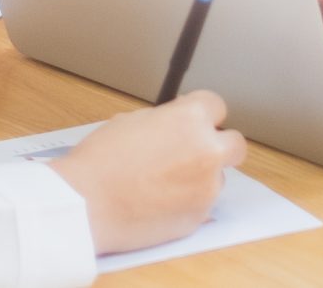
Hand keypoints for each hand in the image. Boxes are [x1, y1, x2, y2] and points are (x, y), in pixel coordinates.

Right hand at [52, 94, 246, 254]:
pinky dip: (187, 202)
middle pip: (235, 143)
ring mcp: (207, 187)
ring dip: (200, 177)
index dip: (202, 114)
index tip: (193, 122)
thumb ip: (165, 121)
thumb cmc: (101, 161)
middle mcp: (207, 151)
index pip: (216, 106)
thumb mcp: (132, 121)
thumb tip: (175, 126)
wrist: (87, 203)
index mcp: (190, 119)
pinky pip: (202, 204)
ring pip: (217, 177)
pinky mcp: (199, 217)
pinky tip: (159, 202)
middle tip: (195, 152)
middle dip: (218, 146)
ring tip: (164, 184)